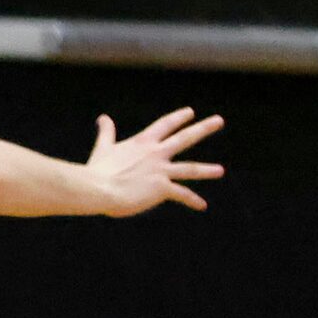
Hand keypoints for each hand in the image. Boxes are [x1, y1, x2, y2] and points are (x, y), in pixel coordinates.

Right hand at [84, 108, 225, 216]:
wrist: (98, 189)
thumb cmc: (97, 170)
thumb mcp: (103, 148)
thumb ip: (107, 133)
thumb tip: (103, 118)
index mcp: (142, 143)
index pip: (164, 125)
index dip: (178, 117)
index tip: (190, 112)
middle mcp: (155, 153)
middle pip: (185, 138)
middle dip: (203, 128)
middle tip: (219, 121)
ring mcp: (161, 170)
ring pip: (191, 168)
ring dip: (207, 169)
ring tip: (220, 171)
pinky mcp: (162, 188)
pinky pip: (182, 194)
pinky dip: (193, 200)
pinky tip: (202, 205)